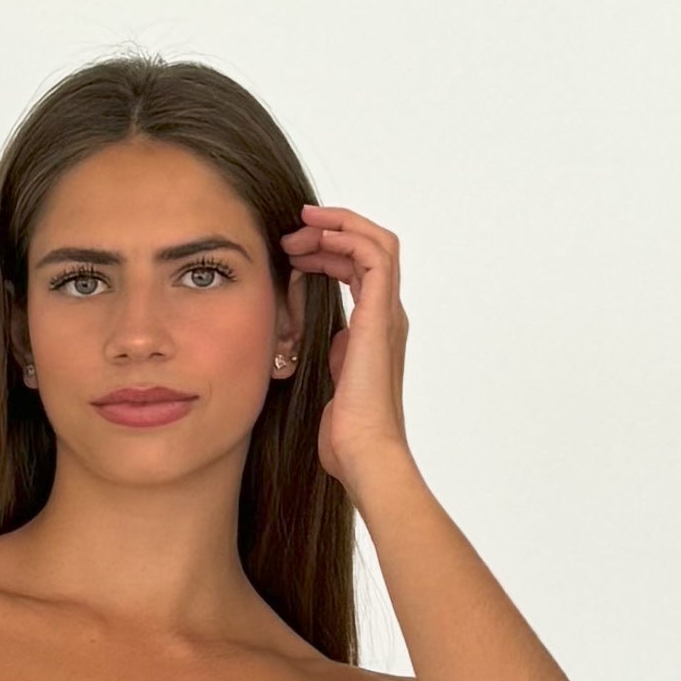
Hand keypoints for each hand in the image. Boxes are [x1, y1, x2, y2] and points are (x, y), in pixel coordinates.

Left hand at [284, 207, 410, 499]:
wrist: (364, 452)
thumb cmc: (346, 431)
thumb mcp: (328, 379)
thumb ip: (330, 354)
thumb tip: (319, 338)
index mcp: (375, 330)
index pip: (360, 270)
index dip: (328, 251)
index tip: (294, 250)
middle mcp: (387, 316)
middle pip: (371, 249)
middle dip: (331, 232)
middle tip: (292, 234)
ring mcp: (387, 314)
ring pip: (377, 243)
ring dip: (337, 228)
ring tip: (299, 230)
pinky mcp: (380, 317)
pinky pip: (374, 257)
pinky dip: (347, 238)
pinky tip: (316, 242)